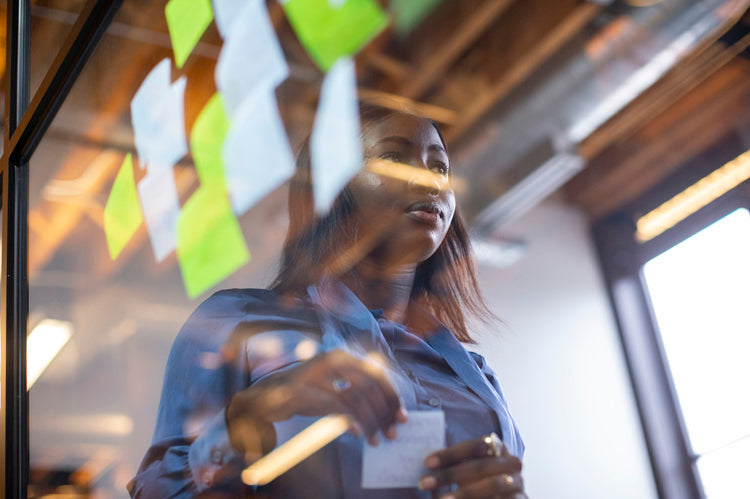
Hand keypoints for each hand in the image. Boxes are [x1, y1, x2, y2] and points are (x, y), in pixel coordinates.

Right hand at [226, 349, 406, 452]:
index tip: (402, 416)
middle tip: (392, 432)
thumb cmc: (304, 393)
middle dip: (385, 410)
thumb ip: (356, 394)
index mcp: (343, 356)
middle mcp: (332, 359)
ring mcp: (317, 373)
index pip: (377, 373)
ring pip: (356, 396)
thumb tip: (387, 410)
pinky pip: (335, 405)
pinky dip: (351, 420)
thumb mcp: (334, 390)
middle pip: (371, 384)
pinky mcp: (302, 389)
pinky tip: (358, 432)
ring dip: (370, 421)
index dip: (393, 396)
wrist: (265, 396)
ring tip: (375, 439)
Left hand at [418, 435, 525, 498]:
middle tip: (424, 483)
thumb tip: (425, 466)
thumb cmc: (480, 481)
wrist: (506, 497)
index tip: (427, 463)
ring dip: (463, 494)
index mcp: (498, 448)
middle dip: (450, 475)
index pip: (475, 445)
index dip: (451, 454)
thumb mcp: (468, 471)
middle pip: (480, 466)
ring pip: (491, 486)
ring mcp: (519, 483)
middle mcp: (512, 463)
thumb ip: (455, 465)